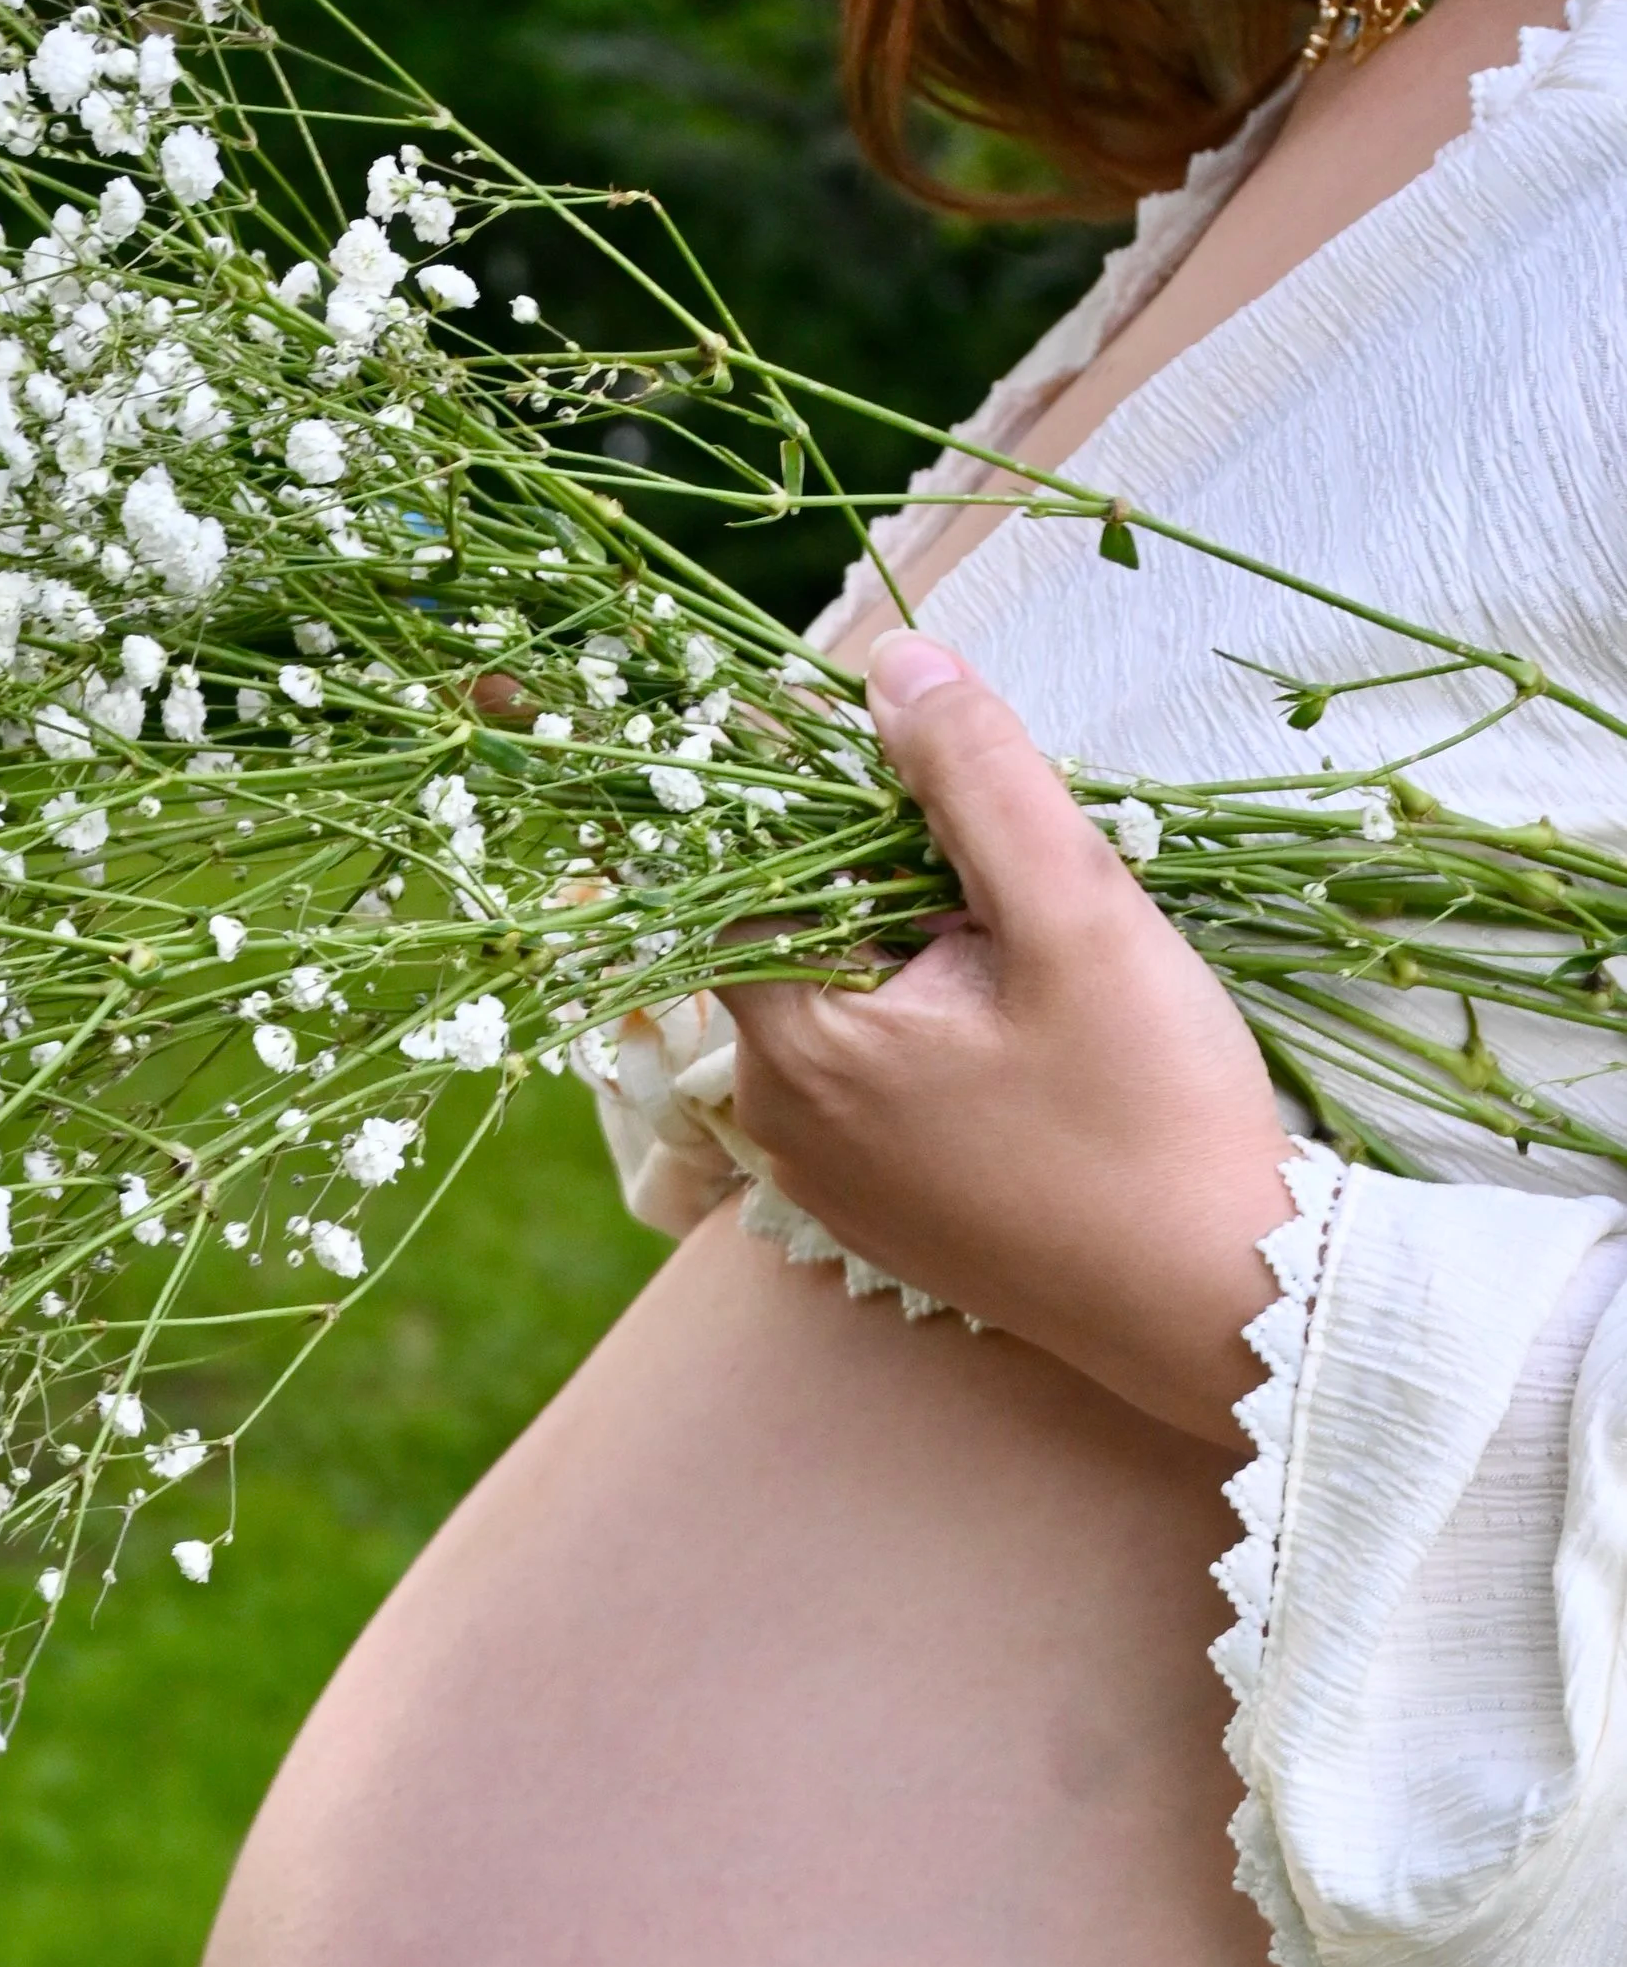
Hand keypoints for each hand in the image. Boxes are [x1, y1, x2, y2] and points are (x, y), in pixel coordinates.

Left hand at [716, 632, 1295, 1445]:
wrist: (1218, 1303)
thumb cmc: (1151, 1112)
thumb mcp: (1074, 912)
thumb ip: (976, 777)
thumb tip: (890, 662)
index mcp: (796, 1045)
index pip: (749, 869)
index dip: (829, 795)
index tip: (927, 773)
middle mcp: (777, 1121)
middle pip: (799, 932)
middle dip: (894, 875)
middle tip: (1021, 882)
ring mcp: (824, 1176)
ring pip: (845, 1002)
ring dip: (925, 950)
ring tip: (1043, 965)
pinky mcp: (881, 1208)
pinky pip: (875, 1076)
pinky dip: (936, 1027)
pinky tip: (1034, 1037)